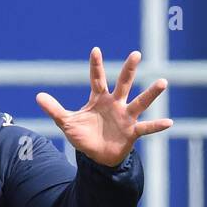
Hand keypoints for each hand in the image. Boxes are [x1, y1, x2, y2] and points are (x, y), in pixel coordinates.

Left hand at [35, 48, 172, 167]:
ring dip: (151, 93)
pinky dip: (157, 126)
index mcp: (99, 99)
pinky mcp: (132, 132)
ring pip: (140, 102)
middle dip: (129, 69)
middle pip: (123, 83)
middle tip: (136, 54)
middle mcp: (115, 104)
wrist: (97, 157)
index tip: (95, 50)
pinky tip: (169, 122)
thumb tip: (38, 96)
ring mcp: (126, 117)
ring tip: (163, 82)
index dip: (95, 66)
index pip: (97, 79)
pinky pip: (146, 127)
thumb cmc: (85, 137)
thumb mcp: (67, 123)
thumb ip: (55, 109)